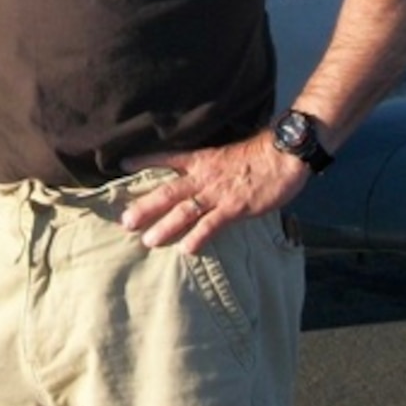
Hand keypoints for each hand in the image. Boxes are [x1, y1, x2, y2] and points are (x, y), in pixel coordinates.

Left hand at [122, 131, 308, 254]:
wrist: (283, 155)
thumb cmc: (258, 157)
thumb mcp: (226, 157)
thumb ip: (209, 169)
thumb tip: (195, 180)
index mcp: (201, 160)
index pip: (167, 158)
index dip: (144, 161)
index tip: (122, 164)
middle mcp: (204, 177)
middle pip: (168, 192)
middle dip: (145, 207)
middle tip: (125, 222)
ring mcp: (218, 193)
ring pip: (185, 211)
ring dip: (165, 226)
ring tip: (147, 241)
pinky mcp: (235, 208)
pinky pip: (212, 224)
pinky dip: (199, 237)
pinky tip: (186, 249)